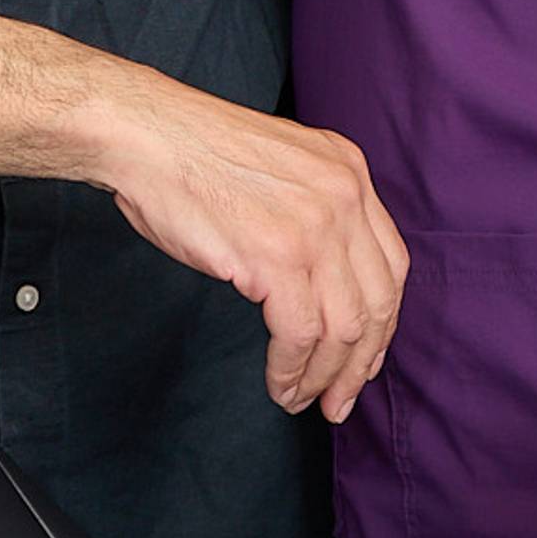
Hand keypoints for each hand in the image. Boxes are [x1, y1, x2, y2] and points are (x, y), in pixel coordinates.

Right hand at [85, 75, 407, 420]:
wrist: (145, 136)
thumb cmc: (191, 155)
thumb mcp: (281, 168)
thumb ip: (313, 210)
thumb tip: (323, 286)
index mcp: (348, 170)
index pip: (391, 263)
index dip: (382, 322)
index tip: (365, 357)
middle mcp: (344, 196)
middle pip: (378, 301)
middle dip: (361, 363)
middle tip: (340, 399)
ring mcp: (314, 227)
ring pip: (343, 327)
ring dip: (325, 376)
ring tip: (304, 400)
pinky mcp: (277, 256)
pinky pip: (300, 334)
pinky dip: (291, 370)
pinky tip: (280, 384)